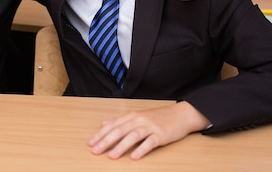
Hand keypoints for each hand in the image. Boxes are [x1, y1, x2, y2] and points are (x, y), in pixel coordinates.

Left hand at [88, 102, 209, 159]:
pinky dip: (141, 149)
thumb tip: (103, 123)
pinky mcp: (161, 134)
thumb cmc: (158, 117)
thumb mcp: (137, 116)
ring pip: (132, 136)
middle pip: (119, 130)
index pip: (112, 125)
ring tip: (111, 156)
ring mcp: (150, 127)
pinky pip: (150, 142)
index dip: (100, 134)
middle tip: (95, 151)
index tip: (90, 143)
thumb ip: (120, 121)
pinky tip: (134, 157)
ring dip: (121, 146)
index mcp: (131, 116)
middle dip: (106, 141)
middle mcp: (139, 120)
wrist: (180, 115)